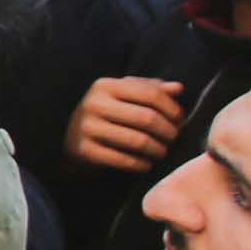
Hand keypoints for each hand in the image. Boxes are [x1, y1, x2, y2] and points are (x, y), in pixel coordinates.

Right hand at [64, 74, 190, 176]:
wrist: (69, 138)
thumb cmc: (106, 113)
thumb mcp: (124, 95)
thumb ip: (150, 89)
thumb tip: (178, 89)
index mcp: (106, 85)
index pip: (150, 93)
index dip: (171, 108)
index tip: (180, 120)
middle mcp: (94, 103)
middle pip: (147, 118)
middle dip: (168, 131)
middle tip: (175, 139)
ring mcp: (88, 128)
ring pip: (138, 141)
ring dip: (157, 150)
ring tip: (163, 152)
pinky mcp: (85, 151)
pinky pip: (123, 160)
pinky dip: (141, 164)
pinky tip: (147, 164)